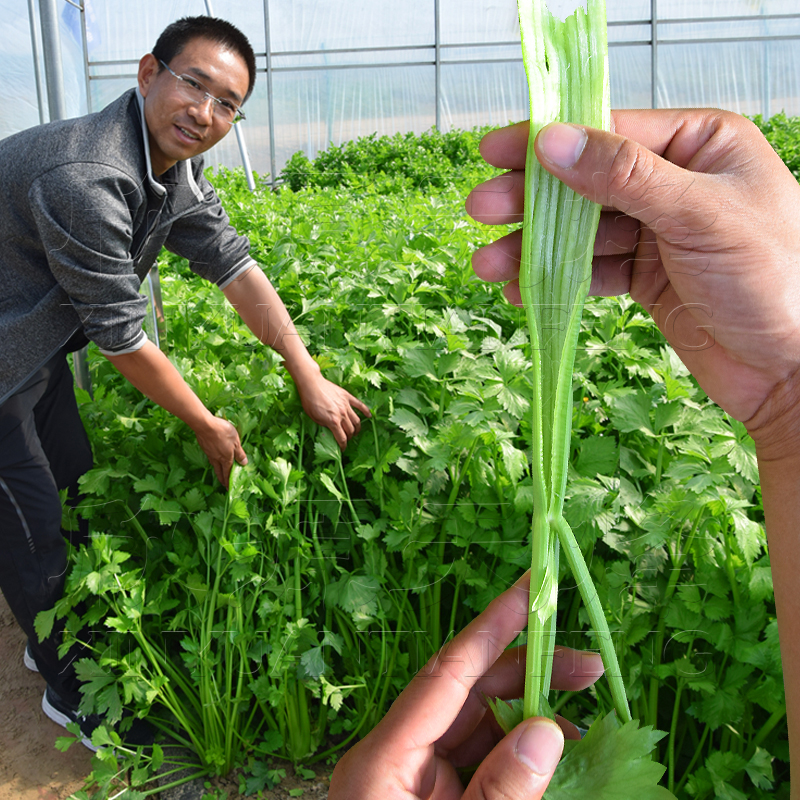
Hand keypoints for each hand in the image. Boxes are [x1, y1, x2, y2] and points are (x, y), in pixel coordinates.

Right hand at [193, 414, 247, 487]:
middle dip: (222, 479)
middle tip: (224, 485)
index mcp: (226, 458)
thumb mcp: (236, 442)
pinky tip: (214, 459)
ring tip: (219, 474)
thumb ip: (239, 453)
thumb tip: (244, 463)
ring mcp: (209, 453)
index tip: (228, 488)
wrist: (205, 425)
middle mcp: (216, 458)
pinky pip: (210, 458)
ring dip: (217, 471)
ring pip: (214, 465)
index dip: (229, 481)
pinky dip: (213, 462)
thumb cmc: (223, 432)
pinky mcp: (204, 447)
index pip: (228, 472)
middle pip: (219, 472)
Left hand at [295, 369, 370, 449]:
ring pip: (356, 421)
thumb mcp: (313, 418)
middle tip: (346, 439)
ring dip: (357, 428)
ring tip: (355, 432)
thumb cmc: (309, 401)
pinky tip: (369, 416)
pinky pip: (360, 405)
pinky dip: (366, 411)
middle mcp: (342, 414)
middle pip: (350, 430)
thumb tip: (330, 430)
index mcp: (333, 421)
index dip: (343, 446)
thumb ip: (324, 425)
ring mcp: (346, 405)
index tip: (342, 449)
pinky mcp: (347, 397)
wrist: (311, 384)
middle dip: (349, 437)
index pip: (342, 438)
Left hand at [329, 574, 603, 798]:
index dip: (491, 626)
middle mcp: (396, 757)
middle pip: (466, 693)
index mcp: (384, 758)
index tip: (531, 588)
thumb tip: (547, 728)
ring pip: (478, 728)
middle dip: (526, 675)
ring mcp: (413, 781)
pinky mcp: (431, 799)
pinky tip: (557, 756)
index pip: (446, 672)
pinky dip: (518, 756)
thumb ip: (503, 792)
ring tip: (586, 725)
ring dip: (529, 720)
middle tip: (588, 666)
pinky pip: (479, 762)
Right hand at [466, 111, 799, 460]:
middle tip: (481, 209)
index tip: (496, 152)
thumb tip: (552, 141)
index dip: (550, 141)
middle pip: (586, 183)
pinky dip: (557, 280)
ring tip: (489, 264)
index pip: (610, 132)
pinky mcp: (646, 277)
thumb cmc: (773, 279)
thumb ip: (622, 177)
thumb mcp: (698, 215)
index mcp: (699, 145)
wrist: (792, 369)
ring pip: (582, 232)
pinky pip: (591, 270)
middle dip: (532, 199)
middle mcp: (675, 183)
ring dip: (535, 248)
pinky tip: (523, 288)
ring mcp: (658, 232)